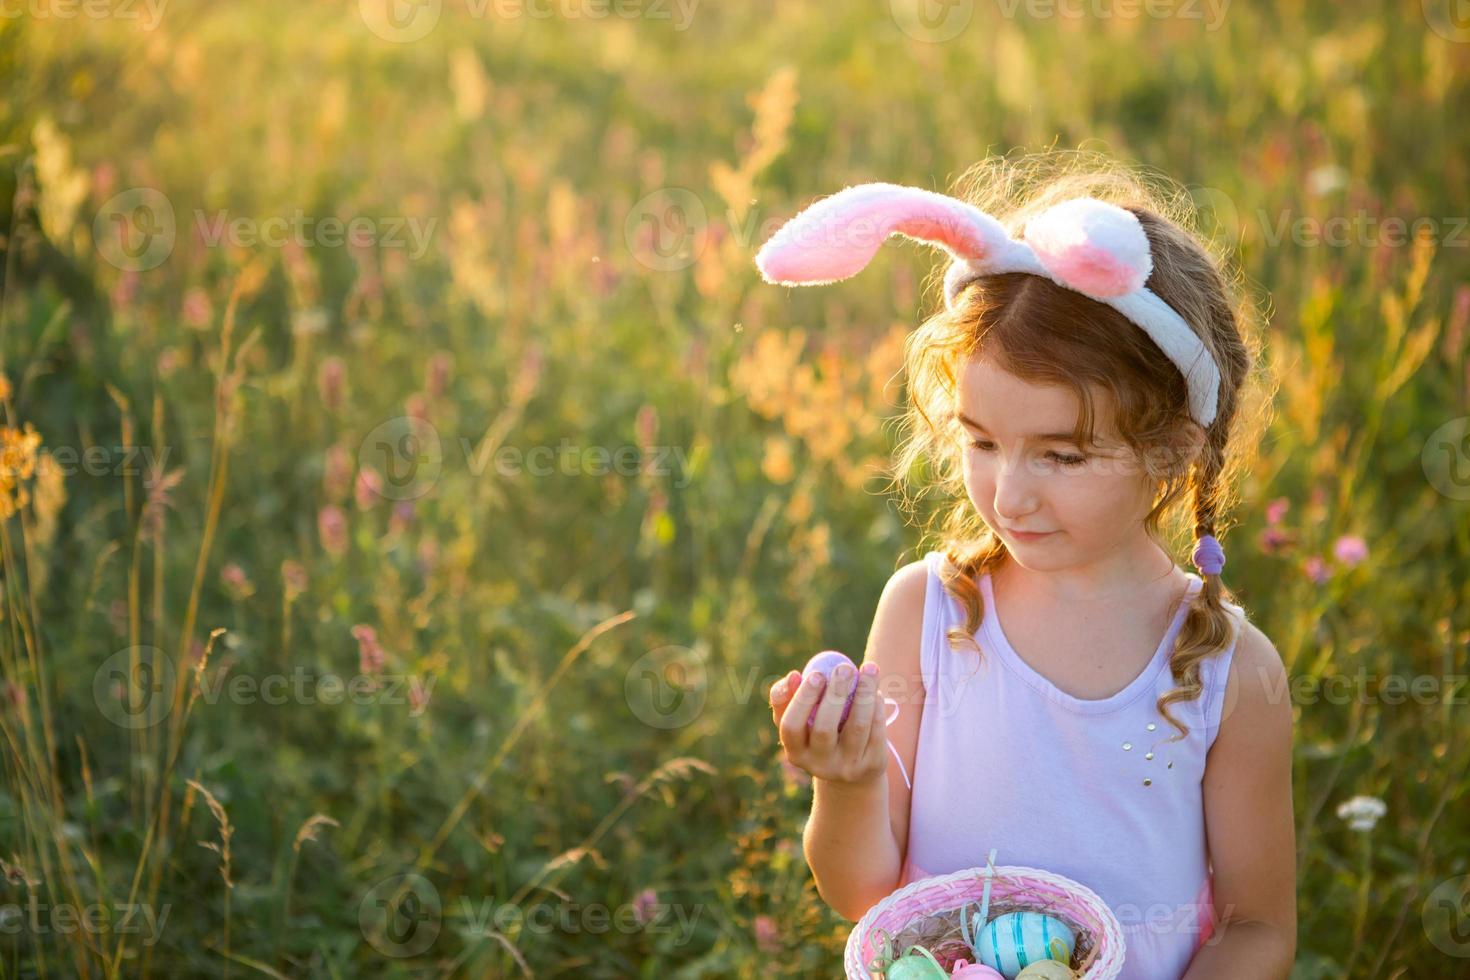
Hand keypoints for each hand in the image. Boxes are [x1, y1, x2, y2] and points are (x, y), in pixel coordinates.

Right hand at [769, 662, 888, 786]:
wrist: (852, 772)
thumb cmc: (817, 731)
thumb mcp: (799, 720)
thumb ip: (788, 696)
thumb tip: (793, 676)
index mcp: (796, 752)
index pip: (791, 727)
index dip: (801, 700)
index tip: (815, 673)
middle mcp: (819, 764)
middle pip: (824, 728)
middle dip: (835, 694)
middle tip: (844, 668)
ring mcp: (847, 768)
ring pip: (857, 727)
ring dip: (864, 694)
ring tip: (869, 668)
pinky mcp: (872, 765)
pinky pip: (877, 730)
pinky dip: (877, 706)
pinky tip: (876, 690)